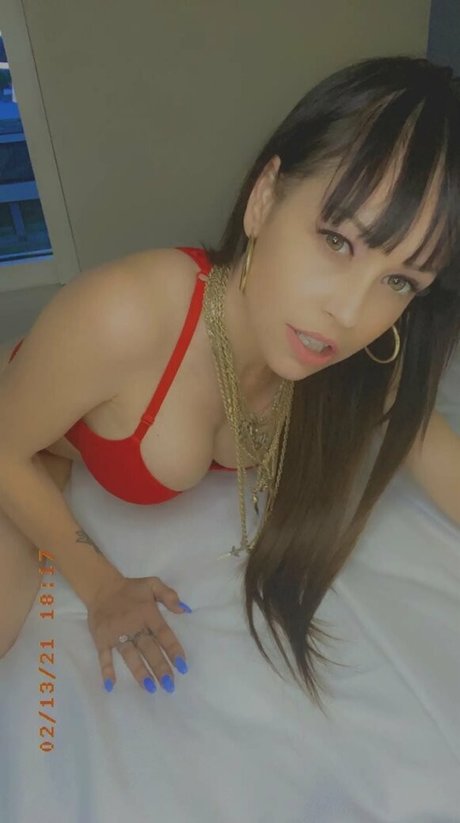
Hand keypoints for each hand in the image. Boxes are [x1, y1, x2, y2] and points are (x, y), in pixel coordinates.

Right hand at [86, 574, 190, 692]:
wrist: (102, 587)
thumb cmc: (131, 589)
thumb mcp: (153, 583)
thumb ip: (169, 595)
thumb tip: (185, 610)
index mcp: (147, 612)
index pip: (163, 633)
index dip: (173, 649)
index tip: (183, 666)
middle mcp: (133, 624)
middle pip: (148, 648)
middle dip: (159, 667)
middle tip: (169, 684)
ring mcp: (116, 633)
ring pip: (129, 654)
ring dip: (139, 671)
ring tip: (150, 687)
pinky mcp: (101, 638)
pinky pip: (104, 656)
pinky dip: (106, 670)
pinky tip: (110, 685)